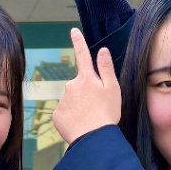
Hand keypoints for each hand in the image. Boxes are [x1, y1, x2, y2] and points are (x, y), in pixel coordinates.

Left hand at [52, 28, 120, 143]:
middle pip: (78, 84)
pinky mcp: (57, 114)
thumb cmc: (107, 114)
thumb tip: (102, 50)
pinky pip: (64, 113)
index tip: (73, 30)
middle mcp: (72, 85)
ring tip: (89, 119)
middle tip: (96, 107)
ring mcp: (63, 100)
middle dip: (85, 92)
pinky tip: (79, 124)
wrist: (93, 138)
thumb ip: (106, 69)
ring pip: (71, 99)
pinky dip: (71, 117)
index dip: (79, 42)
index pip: (83, 55)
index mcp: (87, 78)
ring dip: (78, 106)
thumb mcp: (113, 89)